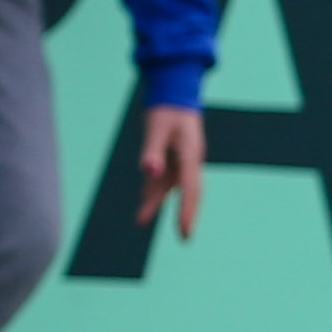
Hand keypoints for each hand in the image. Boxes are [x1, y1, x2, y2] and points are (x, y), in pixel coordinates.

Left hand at [131, 105, 208, 239]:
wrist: (175, 93)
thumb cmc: (167, 109)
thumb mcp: (157, 127)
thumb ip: (152, 150)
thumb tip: (149, 172)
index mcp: (190, 153)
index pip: (191, 188)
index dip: (188, 210)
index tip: (184, 230)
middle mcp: (189, 161)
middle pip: (190, 193)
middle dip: (186, 215)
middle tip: (185, 238)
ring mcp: (182, 161)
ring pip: (171, 187)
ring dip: (157, 203)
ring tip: (139, 220)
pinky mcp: (173, 160)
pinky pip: (162, 180)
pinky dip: (152, 192)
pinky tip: (141, 205)